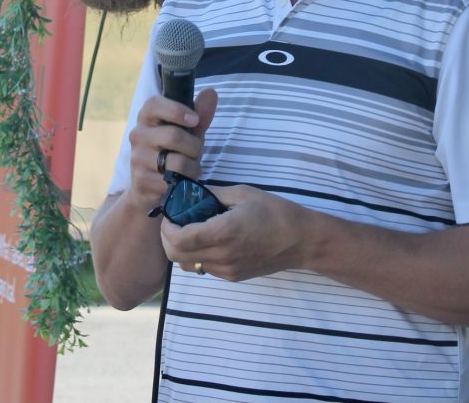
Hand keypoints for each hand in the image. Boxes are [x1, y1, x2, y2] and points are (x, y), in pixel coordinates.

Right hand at [126, 88, 217, 215]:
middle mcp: (138, 135)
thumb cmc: (171, 152)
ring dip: (192, 167)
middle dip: (194, 147)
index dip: (176, 110)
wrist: (150, 186)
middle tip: (196, 153)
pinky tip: (179, 181)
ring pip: (177, 162)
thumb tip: (211, 92)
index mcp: (147, 117)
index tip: (195, 120)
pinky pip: (173, 181)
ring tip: (189, 169)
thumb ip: (200, 114)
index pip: (154, 104)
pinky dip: (184, 183)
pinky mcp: (141, 180)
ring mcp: (137, 158)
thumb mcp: (188, 132)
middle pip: (173, 136)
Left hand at [160, 184, 309, 280]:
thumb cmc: (275, 212)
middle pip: (176, 256)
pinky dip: (196, 256)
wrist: (301, 241)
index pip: (179, 239)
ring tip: (189, 230)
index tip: (169, 214)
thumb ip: (212, 193)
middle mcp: (222, 256)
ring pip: (187, 265)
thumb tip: (190, 191)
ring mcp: (227, 270)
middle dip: (167, 239)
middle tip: (173, 221)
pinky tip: (208, 240)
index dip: (166, 228)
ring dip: (180, 249)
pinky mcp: (233, 276)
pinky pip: (204, 269)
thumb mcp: (242, 193)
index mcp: (223, 232)